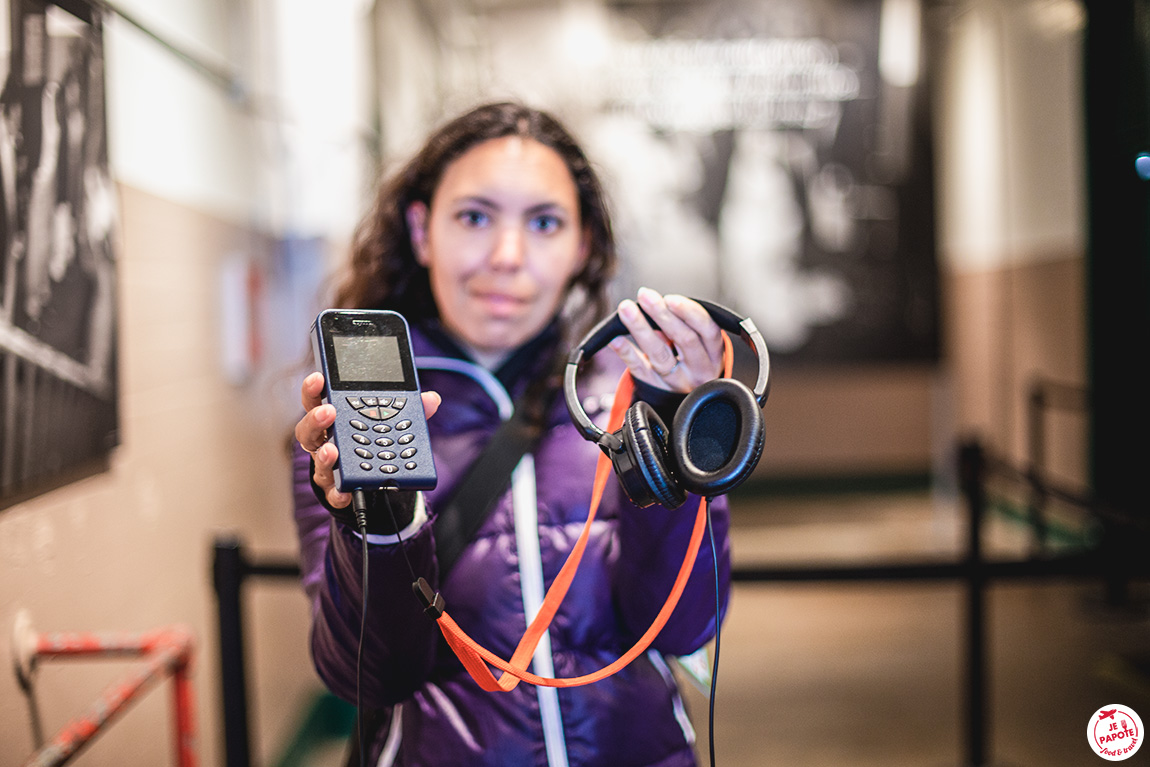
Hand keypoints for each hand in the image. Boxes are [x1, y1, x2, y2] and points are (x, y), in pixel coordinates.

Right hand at [295, 372, 441, 508]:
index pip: (317, 400)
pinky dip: (339, 492)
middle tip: (329, 411)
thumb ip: (409, 409)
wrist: (374, 479)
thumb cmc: (374, 441)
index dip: (313, 388)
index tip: (318, 377)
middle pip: (308, 429)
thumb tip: (432, 399)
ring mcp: (328, 466)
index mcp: (335, 419)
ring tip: (333, 450)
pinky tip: (345, 491)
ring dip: (324, 455)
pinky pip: (334, 492)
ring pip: (318, 459)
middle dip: (316, 419)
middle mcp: (325, 441)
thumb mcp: (392, 422)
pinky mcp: (337, 489)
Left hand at [607, 288, 723, 392]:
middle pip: (683, 340)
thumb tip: (657, 303)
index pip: (707, 330)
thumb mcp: (700, 344)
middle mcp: (699, 369)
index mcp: (714, 353)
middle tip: (645, 296)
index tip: (670, 298)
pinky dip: (626, 353)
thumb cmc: (692, 358)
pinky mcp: (656, 389)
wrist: (685, 396)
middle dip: (662, 315)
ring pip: (659, 354)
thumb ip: (684, 325)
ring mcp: (678, 381)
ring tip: (626, 309)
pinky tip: (615, 339)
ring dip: (641, 328)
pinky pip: (640, 370)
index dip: (690, 313)